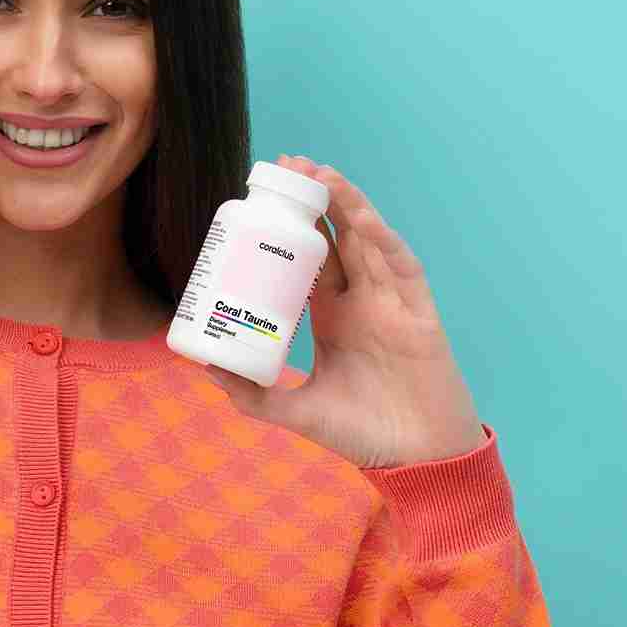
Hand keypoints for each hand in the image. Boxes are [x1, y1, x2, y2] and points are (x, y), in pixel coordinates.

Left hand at [203, 154, 485, 467]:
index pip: (309, 260)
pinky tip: (362, 216)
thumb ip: (253, 395)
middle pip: (338, 238)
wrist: (416, 461)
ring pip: (369, 240)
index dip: (288, 230)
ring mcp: (393, 303)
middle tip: (287, 165)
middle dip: (315, 200)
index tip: (259, 202)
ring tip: (320, 170)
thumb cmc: (364, 434)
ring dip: (347, 204)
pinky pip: (402, 267)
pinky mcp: (421, 314)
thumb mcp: (296, 412)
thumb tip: (204, 368)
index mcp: (335, 316)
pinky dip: (383, 240)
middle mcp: (363, 301)